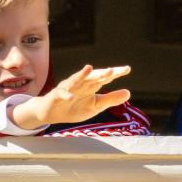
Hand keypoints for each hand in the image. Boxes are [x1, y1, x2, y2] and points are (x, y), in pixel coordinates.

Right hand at [8, 65, 130, 129]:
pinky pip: (61, 93)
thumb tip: (129, 92)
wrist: (53, 113)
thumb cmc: (75, 107)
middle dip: (101, 73)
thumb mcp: (95, 105)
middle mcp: (81, 83)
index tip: (127, 69)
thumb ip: (110, 99)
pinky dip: (66, 94)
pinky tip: (71, 96)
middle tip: (112, 70)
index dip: (115, 73)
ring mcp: (69, 88)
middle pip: (93, 77)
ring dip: (82, 74)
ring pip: (76, 79)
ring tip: (89, 68)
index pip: (105, 77)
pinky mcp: (57, 95)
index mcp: (92, 85)